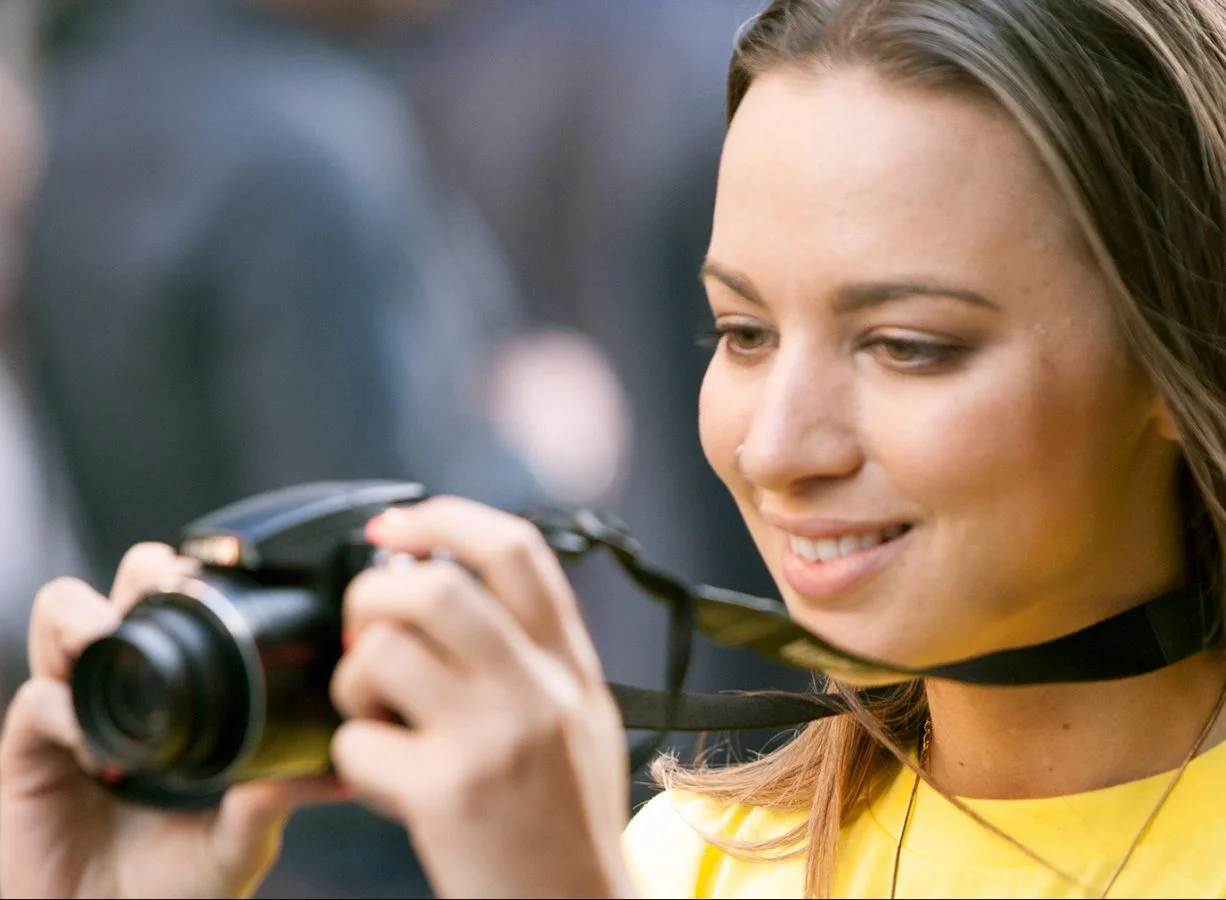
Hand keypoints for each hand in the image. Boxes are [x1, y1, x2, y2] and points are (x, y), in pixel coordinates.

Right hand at [0, 543, 341, 898]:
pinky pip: (36, 701)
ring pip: (61, 622)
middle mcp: (125, 695)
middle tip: (161, 591)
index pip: (174, 609)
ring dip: (83, 618)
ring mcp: (73, 719)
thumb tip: (335, 771)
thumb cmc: (178, 888)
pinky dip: (62, 706)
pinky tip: (98, 747)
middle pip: (116, 593)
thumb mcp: (241, 838)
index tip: (214, 576)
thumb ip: (273, 800)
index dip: (187, 578)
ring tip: (108, 639)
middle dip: (137, 576)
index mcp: (178, 698)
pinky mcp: (26, 757)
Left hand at [330, 497, 635, 898]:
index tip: (395, 525)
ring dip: (352, 679)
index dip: (445, 518)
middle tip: (362, 629)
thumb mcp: (579, 722)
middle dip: (373, 593)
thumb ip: (534, 656)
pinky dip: (350, 756)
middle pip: (437, 586)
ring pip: (383, 652)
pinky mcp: (448, 794)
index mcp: (571, 667)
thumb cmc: (566, 825)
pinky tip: (380, 780)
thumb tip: (452, 589)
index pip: (515, 551)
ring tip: (370, 711)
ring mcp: (495, 739)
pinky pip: (356, 741)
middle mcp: (540, 691)